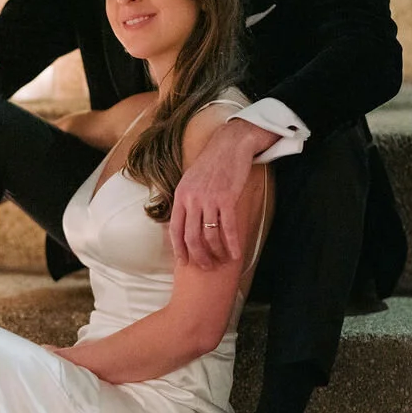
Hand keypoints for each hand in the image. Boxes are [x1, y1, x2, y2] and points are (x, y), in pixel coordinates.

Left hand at [171, 119, 276, 266]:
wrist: (230, 145)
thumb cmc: (211, 164)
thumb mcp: (190, 180)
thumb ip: (186, 200)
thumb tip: (184, 221)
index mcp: (181, 196)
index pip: (175, 229)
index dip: (179, 249)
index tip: (184, 262)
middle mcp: (192, 199)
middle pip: (191, 237)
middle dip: (198, 256)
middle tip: (206, 267)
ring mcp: (209, 199)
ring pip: (210, 235)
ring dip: (216, 252)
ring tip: (222, 261)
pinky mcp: (227, 198)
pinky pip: (228, 228)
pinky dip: (232, 244)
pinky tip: (236, 254)